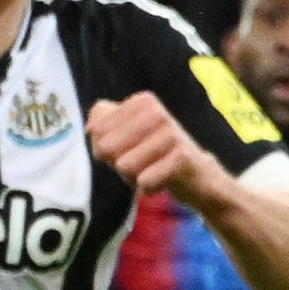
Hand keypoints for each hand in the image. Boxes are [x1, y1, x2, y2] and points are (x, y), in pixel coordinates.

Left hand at [85, 90, 228, 208]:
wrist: (197, 175)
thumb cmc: (151, 154)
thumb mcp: (122, 134)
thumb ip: (101, 122)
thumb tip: (92, 127)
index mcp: (142, 101)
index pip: (96, 130)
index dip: (103, 147)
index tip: (127, 147)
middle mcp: (157, 111)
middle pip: (107, 147)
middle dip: (117, 162)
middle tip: (140, 161)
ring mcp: (172, 133)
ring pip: (124, 165)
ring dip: (133, 176)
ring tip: (151, 170)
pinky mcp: (182, 157)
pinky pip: (143, 180)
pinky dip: (147, 188)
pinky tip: (162, 180)